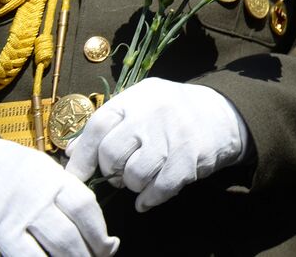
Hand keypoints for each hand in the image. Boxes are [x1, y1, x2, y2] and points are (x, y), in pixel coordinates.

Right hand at [0, 135, 117, 255]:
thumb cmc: (15, 174)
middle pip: (66, 239)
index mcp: (51, 181)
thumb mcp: (47, 172)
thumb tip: (106, 239)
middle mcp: (29, 204)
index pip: (85, 210)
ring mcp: (3, 227)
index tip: (108, 248)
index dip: (100, 235)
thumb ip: (73, 198)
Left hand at [65, 78, 249, 212]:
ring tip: (143, 176)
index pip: (98, 125)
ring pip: (134, 175)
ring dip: (134, 184)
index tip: (75, 175)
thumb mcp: (140, 105)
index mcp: (138, 97)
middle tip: (121, 171)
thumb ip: (107, 125)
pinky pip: (159, 189)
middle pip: (112, 154)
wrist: (224, 113)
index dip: (82, 155)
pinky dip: (150, 198)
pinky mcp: (190, 158)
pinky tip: (150, 195)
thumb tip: (71, 152)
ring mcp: (173, 135)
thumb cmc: (172, 111)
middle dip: (112, 171)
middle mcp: (154, 112)